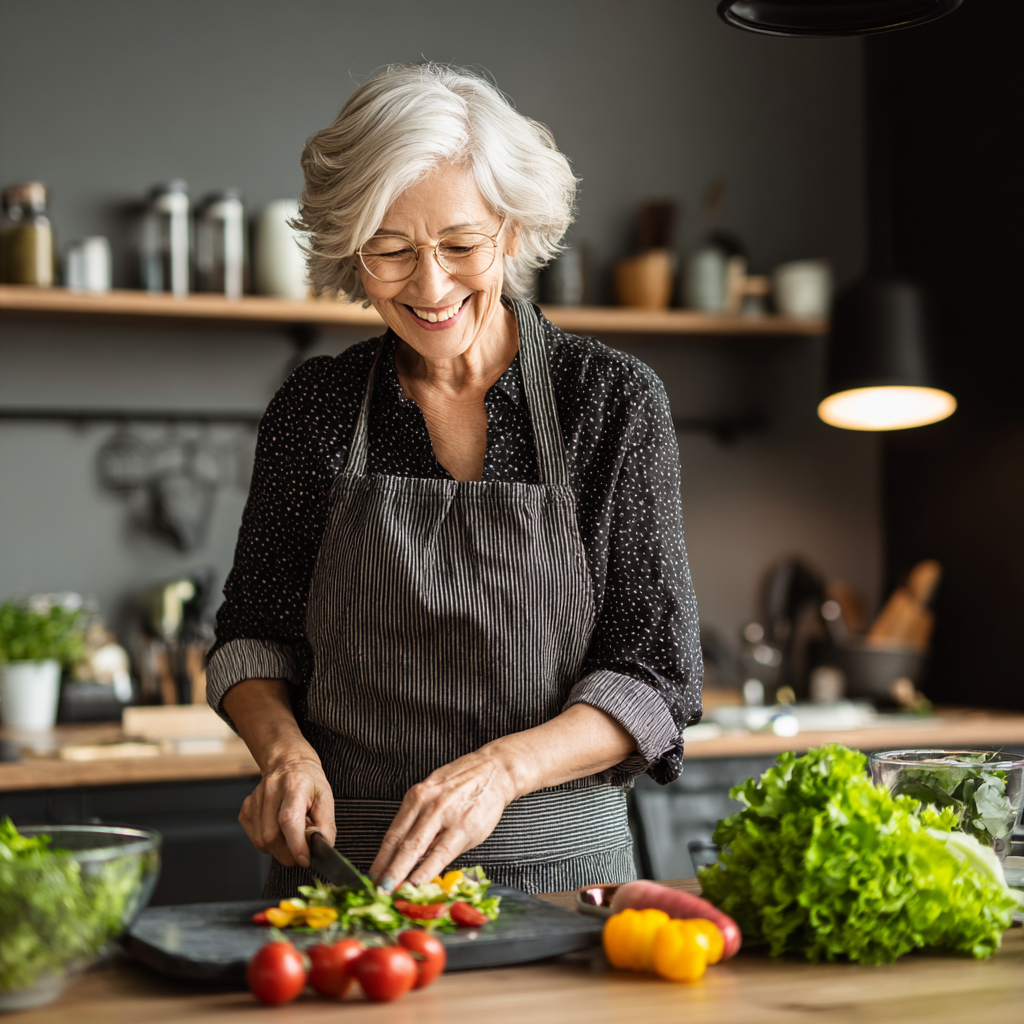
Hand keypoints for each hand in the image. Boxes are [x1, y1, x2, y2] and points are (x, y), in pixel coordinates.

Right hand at [239, 756, 336, 867]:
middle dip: (288, 853)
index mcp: (294, 786)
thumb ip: (326, 824)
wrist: (288, 762)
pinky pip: (254, 837)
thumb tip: (323, 847)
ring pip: (261, 840)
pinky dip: (267, 843)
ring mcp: (255, 799)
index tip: (306, 859)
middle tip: (301, 852)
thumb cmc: (309, 781)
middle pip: (271, 835)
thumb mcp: (326, 797)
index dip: (296, 845)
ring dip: (278, 849)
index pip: (289, 820)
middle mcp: (271, 791)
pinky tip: (278, 832)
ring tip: (291, 837)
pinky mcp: (246, 807)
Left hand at [369, 750, 516, 890]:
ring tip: (391, 891)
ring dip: (401, 872)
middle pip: (400, 843)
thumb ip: (421, 821)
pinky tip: (419, 882)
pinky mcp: (463, 826)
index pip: (392, 834)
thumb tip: (409, 855)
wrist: (495, 772)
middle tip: (376, 889)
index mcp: (416, 797)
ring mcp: (444, 815)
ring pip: (415, 848)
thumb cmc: (464, 784)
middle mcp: (426, 804)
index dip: (380, 859)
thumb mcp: (435, 794)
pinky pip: (441, 853)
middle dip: (386, 869)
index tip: (372, 877)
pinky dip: (427, 869)